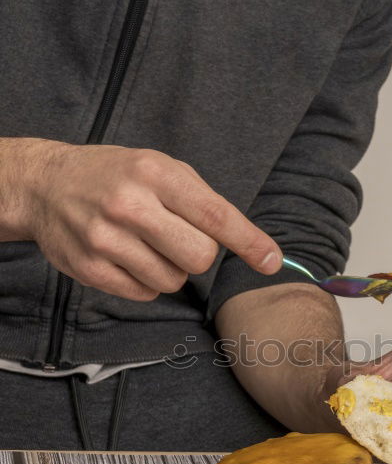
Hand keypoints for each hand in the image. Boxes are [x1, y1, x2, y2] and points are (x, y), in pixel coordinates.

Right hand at [4, 139, 281, 300]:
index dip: (249, 242)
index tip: (272, 261)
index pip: (215, 216)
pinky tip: (127, 257)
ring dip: (169, 270)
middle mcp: (130, 205)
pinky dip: (144, 282)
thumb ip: (202, 202)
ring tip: (145, 245)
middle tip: (178, 239)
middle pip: (200, 257)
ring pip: (173, 281)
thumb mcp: (160, 169)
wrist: (47, 184)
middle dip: (199, 255)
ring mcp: (106, 239)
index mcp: (155, 173)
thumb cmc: (118, 176)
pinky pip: (144, 294)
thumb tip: (254, 246)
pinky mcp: (90, 268)